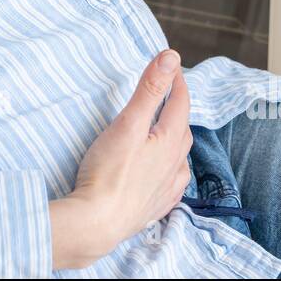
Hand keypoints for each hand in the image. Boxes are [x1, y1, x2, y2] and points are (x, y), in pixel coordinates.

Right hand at [49, 49, 192, 269]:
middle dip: (177, 107)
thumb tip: (171, 57)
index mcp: (170, 141)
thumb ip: (150, 89)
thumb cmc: (109, 172)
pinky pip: (173, 182)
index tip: (170, 64)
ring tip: (165, 130)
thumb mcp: (128, 123)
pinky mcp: (155, 206)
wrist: (98, 223)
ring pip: (180, 157)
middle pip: (182, 129)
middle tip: (166, 92)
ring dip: (176, 138)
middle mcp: (175, 164)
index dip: (176, 80)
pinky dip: (171, 168)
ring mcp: (167, 188)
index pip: (180, 103)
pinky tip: (163, 172)